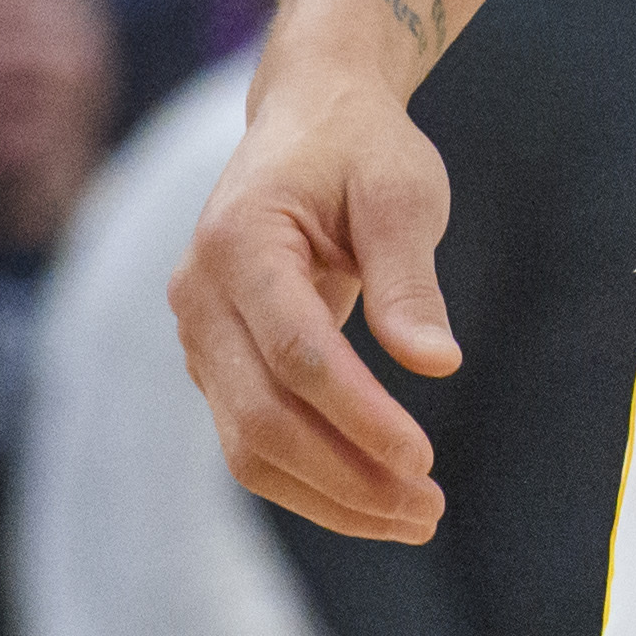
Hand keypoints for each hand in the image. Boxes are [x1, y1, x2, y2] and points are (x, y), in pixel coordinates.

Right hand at [172, 52, 461, 537]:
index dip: (358, 414)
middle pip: (264, 414)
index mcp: (239, 241)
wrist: (309, 115)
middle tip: (430, 511)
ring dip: (329, 492)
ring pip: (249, 443)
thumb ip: (409, 279)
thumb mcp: (401, 192)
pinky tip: (373, 498)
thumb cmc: (362, 147)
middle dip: (346, 474)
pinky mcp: (216, 360)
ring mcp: (199, 333)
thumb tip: (437, 365)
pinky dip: (310, 476)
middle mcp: (200, 294)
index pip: (297, 352)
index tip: (423, 460)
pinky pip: (251, 436)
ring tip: (412, 519)